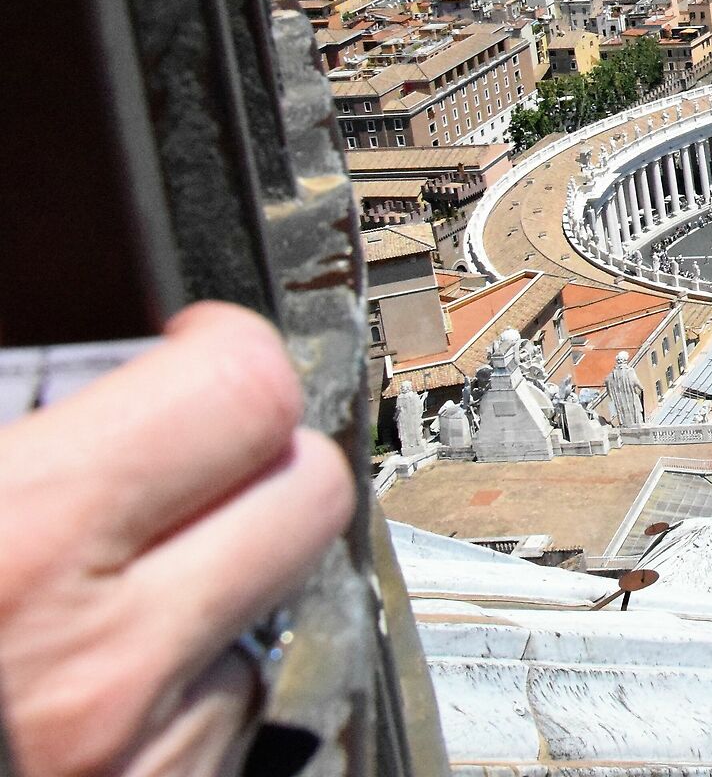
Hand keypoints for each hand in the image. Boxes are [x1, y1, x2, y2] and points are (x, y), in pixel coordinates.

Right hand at [0, 304, 353, 776]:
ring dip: (221, 594)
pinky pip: (231, 721)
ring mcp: (140, 760)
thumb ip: (33, 413)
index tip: (197, 351)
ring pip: (276, 618)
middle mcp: (100, 667)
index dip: (224, 353)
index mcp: (25, 540)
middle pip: (307, 495)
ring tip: (102, 599)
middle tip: (178, 462)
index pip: (246, 391)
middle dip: (261, 462)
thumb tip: (123, 361)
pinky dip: (185, 695)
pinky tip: (94, 688)